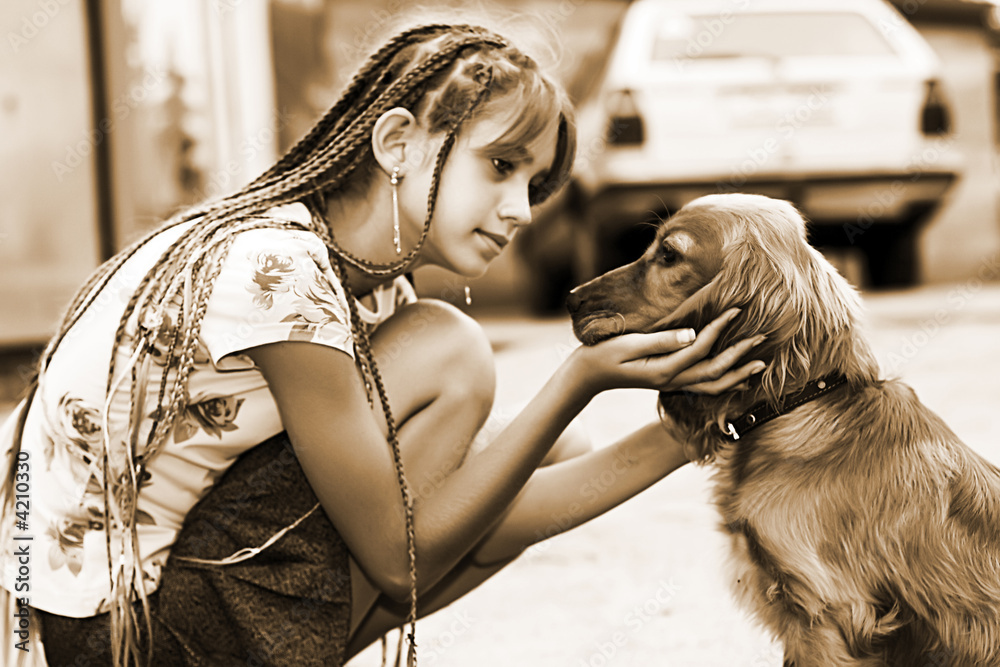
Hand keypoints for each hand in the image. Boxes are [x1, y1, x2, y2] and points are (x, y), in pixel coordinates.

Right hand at [567, 308, 764, 395]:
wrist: (588, 375)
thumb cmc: (604, 354)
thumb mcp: (629, 344)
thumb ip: (661, 341)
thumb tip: (691, 333)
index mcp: (663, 370)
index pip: (700, 348)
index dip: (720, 329)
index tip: (736, 310)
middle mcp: (671, 381)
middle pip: (714, 372)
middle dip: (740, 355)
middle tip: (761, 338)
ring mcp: (671, 384)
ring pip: (712, 385)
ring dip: (737, 374)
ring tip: (759, 364)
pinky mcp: (669, 381)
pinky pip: (703, 387)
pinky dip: (723, 383)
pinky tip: (736, 376)